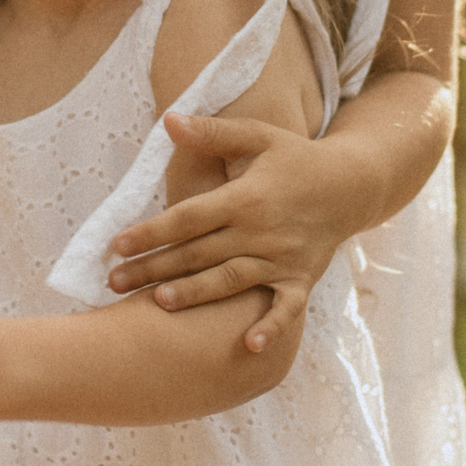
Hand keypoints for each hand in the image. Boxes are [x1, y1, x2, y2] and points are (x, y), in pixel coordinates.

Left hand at [108, 113, 356, 347]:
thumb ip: (212, 132)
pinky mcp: (300, 279)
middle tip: (114, 284)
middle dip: (155, 269)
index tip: (117, 245)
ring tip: (158, 304)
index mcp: (245, 197)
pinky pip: (285, 308)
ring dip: (195, 294)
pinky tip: (249, 345)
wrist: (351, 186)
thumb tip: (168, 120)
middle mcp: (261, 231)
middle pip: (199, 254)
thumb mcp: (257, 136)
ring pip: (230, 280)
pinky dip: (271, 327)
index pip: (189, 217)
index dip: (152, 231)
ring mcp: (282, 259)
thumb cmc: (294, 159)